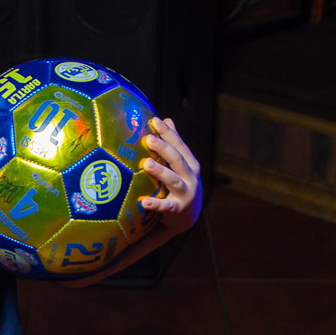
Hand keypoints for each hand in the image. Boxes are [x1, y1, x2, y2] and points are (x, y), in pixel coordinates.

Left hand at [138, 116, 201, 236]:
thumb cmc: (179, 183)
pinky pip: (166, 206)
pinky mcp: (177, 209)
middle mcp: (190, 177)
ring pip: (173, 181)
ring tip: (147, 164)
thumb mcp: (180, 164)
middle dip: (164, 148)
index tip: (155, 120)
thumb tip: (166, 119)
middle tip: (149, 139)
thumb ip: (173, 143)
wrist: (187, 215)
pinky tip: (144, 202)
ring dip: (161, 172)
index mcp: (190, 163)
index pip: (179, 145)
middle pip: (177, 160)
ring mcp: (185, 193)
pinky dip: (156, 204)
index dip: (168, 132)